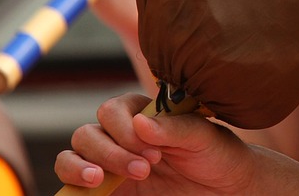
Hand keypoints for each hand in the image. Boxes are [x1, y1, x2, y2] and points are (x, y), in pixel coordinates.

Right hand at [56, 93, 255, 194]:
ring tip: (100, 180)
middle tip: (145, 169)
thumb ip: (174, 128)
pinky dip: (74, 187)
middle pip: (87, 134)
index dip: (124, 130)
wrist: (225, 189)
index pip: (111, 111)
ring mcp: (111, 165)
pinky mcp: (110, 191)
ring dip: (80, 168)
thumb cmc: (217, 155)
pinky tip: (90, 190)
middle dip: (110, 152)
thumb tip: (140, 123)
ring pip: (73, 158)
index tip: (153, 151)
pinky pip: (77, 187)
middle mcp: (120, 137)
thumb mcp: (204, 138)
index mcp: (141, 114)